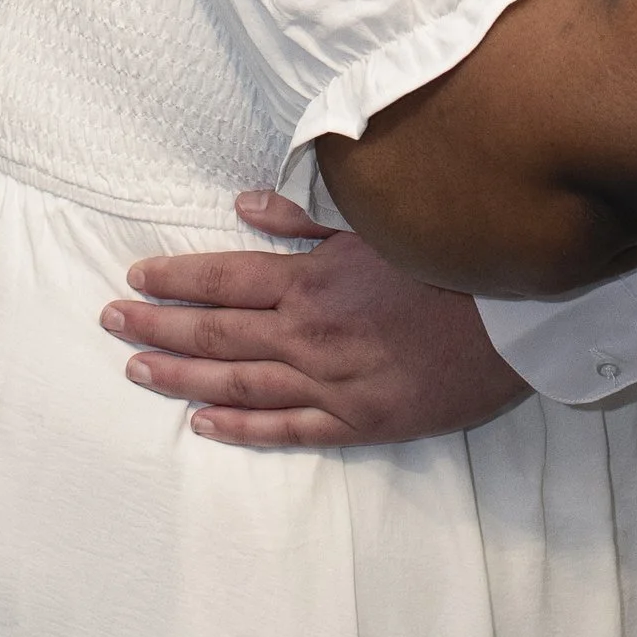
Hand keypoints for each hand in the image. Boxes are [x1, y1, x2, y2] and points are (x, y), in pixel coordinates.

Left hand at [102, 188, 529, 448]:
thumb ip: (310, 216)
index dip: (175, 280)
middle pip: (217, 333)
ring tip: (137, 370)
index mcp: (314, 278)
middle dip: (158, 326)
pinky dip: (241, 428)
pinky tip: (203, 425)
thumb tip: (244, 206)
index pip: (224, 278)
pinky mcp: (362, 421)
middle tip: (111, 322)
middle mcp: (312, 334)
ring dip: (182, 377)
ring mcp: (334, 384)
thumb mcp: (383, 221)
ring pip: (239, 384)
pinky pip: (288, 430)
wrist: (525, 318)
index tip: (134, 278)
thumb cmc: (458, 259)